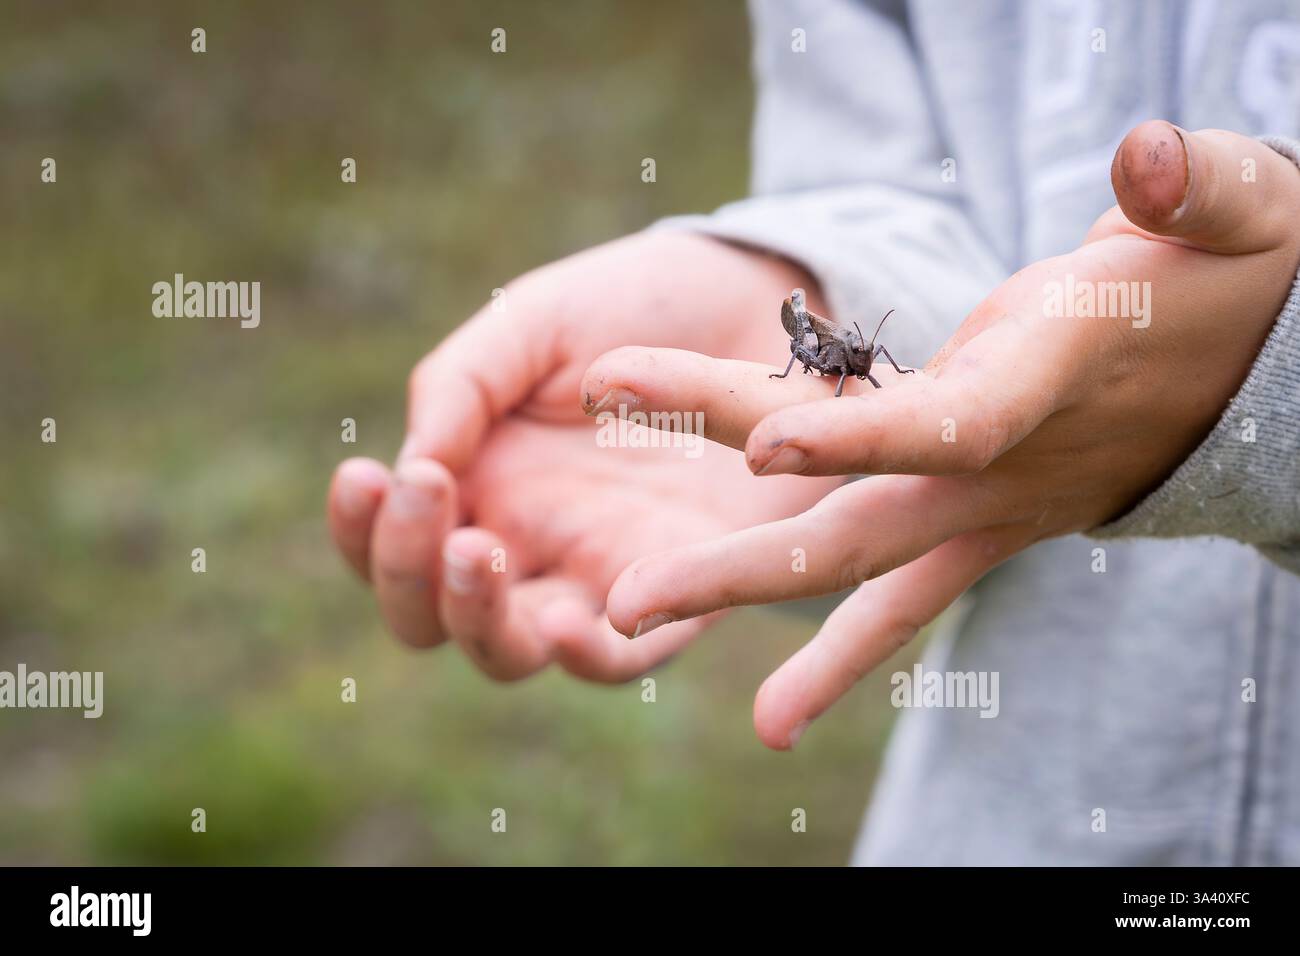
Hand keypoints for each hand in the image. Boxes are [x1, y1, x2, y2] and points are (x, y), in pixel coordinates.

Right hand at [327, 232, 840, 679]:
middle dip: (409, 572)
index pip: (391, 542)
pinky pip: (624, 657)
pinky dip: (588, 657)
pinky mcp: (679, 589)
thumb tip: (410, 464)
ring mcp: (597, 573)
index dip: (361, 528)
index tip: (367, 474)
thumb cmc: (635, 308)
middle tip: (432, 496)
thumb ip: (461, 384)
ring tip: (479, 551)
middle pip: (431, 616)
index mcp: (477, 481)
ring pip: (510, 650)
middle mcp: (526, 541)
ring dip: (476, 619)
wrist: (761, 303)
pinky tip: (568, 626)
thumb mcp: (533, 323)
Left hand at [588, 122, 1299, 747]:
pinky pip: (901, 598)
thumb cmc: (1231, 274)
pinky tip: (778, 718)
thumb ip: (1202, 187)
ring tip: (630, 630)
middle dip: (739, 559)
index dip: (864, 434)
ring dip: (741, 592)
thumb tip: (1149, 156)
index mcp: (1052, 376)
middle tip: (625, 600)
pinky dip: (841, 652)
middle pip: (859, 518)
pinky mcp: (982, 522)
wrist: (1259, 378)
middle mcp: (1006, 464)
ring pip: (856, 564)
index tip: (763, 442)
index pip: (950, 422)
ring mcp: (990, 508)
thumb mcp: (1241, 209)